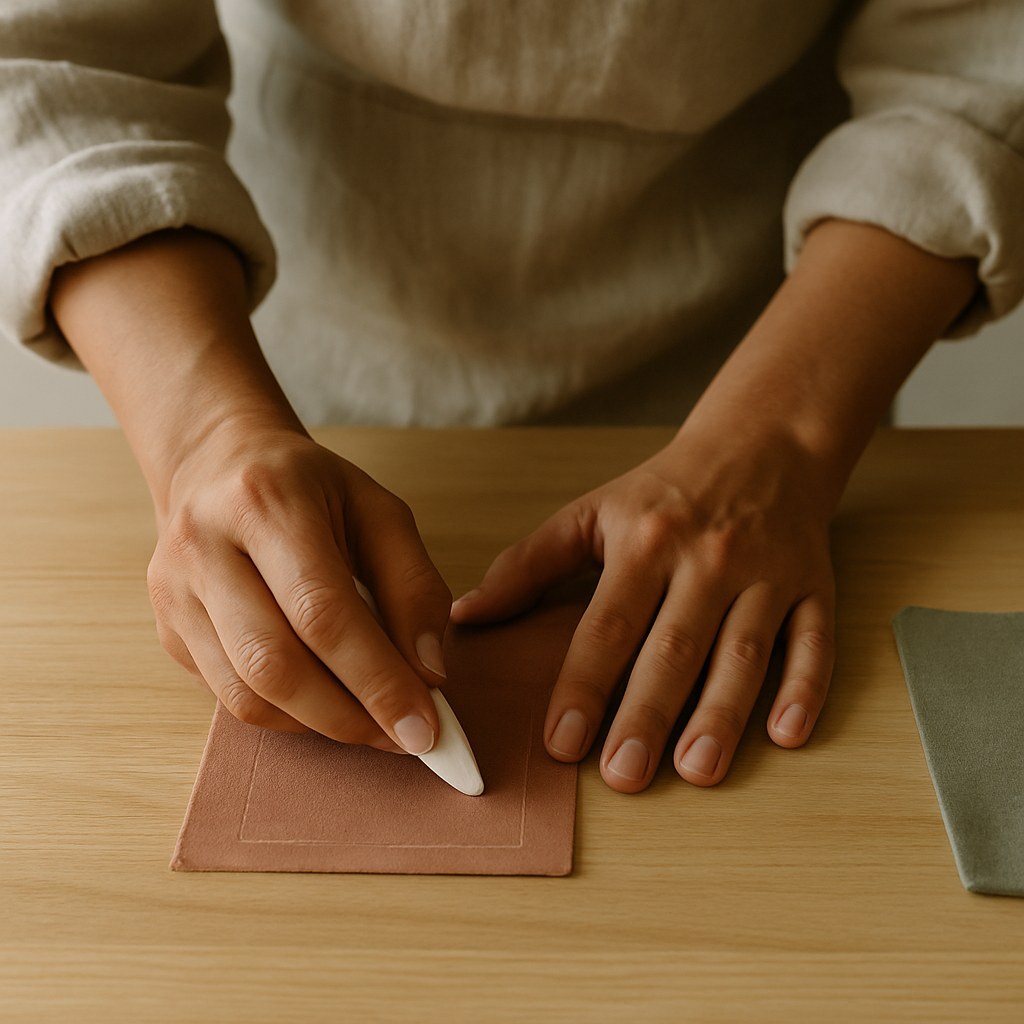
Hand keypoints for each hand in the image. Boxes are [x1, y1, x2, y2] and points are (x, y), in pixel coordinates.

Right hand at [149, 419, 450, 753]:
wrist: (218, 463)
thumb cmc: (310, 488)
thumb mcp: (379, 512)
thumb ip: (414, 585)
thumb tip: (428, 672)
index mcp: (266, 502)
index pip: (323, 611)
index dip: (376, 679)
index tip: (423, 726)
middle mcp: (204, 546)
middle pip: (274, 663)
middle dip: (348, 716)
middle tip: (403, 737)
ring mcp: (175, 591)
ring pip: (244, 692)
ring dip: (319, 724)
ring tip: (372, 725)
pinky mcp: (168, 628)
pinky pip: (227, 696)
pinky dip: (286, 715)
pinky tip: (327, 705)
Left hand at [451, 425, 836, 791]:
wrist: (762, 443)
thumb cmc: (665, 490)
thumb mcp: (591, 512)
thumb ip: (527, 566)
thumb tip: (466, 617)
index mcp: (646, 542)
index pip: (609, 622)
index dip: (584, 684)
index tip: (562, 741)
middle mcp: (708, 558)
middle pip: (675, 646)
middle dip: (648, 714)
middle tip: (624, 777)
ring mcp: (766, 574)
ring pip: (745, 652)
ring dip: (722, 714)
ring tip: (697, 771)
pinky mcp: (814, 586)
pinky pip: (814, 641)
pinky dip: (805, 688)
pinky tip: (786, 735)